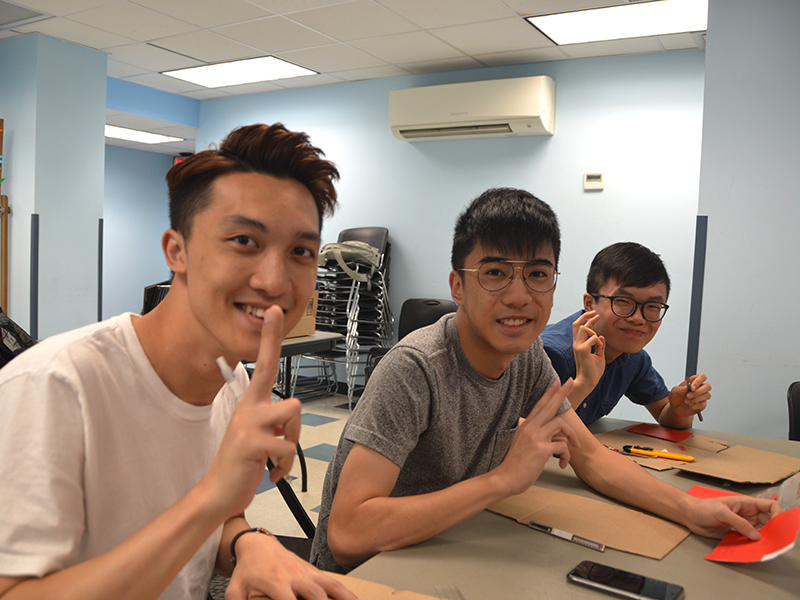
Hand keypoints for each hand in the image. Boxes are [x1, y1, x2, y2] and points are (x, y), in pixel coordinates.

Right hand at [202, 306, 301, 519]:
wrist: (218, 491)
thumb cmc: (242, 461)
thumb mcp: (258, 433)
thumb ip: (274, 418)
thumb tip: (291, 416)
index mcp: (251, 403)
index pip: (264, 363)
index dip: (271, 337)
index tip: (276, 311)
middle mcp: (249, 409)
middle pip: (292, 403)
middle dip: (294, 428)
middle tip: (281, 443)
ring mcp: (248, 425)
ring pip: (293, 422)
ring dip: (290, 446)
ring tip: (274, 459)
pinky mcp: (250, 443)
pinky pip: (286, 448)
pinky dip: (283, 465)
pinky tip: (269, 472)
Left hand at [227, 532, 357, 599]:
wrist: (257, 545)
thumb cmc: (248, 569)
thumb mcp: (235, 590)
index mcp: (276, 583)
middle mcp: (295, 577)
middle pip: (315, 594)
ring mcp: (306, 572)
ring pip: (330, 586)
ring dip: (344, 597)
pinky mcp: (313, 571)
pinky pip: (333, 581)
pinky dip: (346, 591)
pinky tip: (355, 599)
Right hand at [495, 379, 579, 496]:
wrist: (505, 478)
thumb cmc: (515, 465)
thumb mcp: (525, 445)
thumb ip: (541, 438)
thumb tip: (559, 439)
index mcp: (526, 426)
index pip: (539, 404)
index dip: (549, 392)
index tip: (557, 381)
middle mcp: (530, 428)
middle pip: (550, 406)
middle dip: (562, 392)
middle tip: (570, 381)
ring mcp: (536, 437)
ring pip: (561, 424)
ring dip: (572, 436)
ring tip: (575, 446)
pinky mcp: (542, 449)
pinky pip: (563, 445)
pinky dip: (566, 454)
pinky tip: (561, 464)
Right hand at [571, 311, 604, 392]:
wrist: (588, 382)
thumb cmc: (592, 372)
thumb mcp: (599, 356)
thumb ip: (599, 346)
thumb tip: (601, 336)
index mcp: (579, 345)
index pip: (579, 327)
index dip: (587, 319)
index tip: (596, 315)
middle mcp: (576, 344)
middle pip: (577, 324)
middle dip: (586, 316)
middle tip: (596, 313)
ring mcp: (578, 346)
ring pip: (584, 329)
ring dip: (594, 332)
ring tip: (599, 343)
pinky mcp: (582, 350)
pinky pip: (593, 338)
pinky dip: (599, 342)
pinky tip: (600, 349)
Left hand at [668, 373, 710, 417]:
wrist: (675, 408)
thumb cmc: (676, 397)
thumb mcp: (674, 392)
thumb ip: (679, 389)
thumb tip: (686, 388)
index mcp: (693, 381)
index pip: (702, 376)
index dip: (698, 381)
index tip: (691, 388)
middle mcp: (700, 388)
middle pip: (708, 386)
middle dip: (698, 392)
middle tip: (688, 396)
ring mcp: (702, 396)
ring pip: (707, 395)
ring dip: (696, 399)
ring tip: (686, 401)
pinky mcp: (702, 404)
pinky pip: (703, 404)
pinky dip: (696, 406)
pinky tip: (690, 405)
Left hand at [685, 495, 780, 540]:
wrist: (689, 515)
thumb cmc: (703, 507)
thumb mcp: (722, 512)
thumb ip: (739, 523)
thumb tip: (756, 535)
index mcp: (746, 504)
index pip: (769, 506)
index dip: (777, 514)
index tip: (778, 525)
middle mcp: (747, 514)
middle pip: (767, 522)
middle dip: (771, 531)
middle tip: (772, 541)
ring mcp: (741, 525)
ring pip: (758, 533)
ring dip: (761, 540)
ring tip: (762, 547)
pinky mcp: (734, 534)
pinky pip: (747, 540)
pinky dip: (750, 545)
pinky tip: (751, 549)